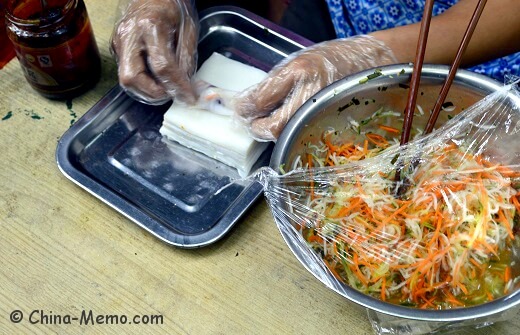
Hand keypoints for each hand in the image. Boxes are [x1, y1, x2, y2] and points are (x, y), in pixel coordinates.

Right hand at [111, 0, 197, 104]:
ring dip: (148, 92)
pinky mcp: (116, 48)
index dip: (177, 87)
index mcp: (150, 26)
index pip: (162, 67)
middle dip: (154, 93)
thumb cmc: (173, 7)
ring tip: (166, 88)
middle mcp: (129, 35)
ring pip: (126, 81)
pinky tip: (156, 80)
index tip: (189, 98)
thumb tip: (186, 87)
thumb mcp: (188, 30)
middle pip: (132, 78)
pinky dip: (143, 84)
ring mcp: (118, 42)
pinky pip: (127, 74)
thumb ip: (186, 60)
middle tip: (172, 94)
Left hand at [235, 36, 396, 140]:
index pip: (259, 99)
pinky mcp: (331, 127)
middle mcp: (311, 96)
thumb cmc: (332, 60)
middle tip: (250, 122)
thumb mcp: (299, 62)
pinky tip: (286, 127)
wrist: (371, 65)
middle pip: (272, 127)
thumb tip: (248, 104)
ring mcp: (322, 115)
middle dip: (256, 127)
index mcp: (300, 72)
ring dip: (270, 132)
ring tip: (266, 123)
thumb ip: (274, 82)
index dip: (244, 108)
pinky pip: (302, 137)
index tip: (238, 109)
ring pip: (285, 135)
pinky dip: (289, 135)